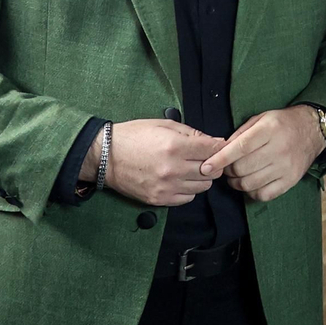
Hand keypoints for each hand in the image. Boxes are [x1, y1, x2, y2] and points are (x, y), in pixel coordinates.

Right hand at [97, 119, 222, 206]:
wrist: (105, 156)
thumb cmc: (134, 137)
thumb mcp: (163, 125)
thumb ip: (191, 133)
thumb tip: (214, 141)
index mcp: (174, 146)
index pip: (213, 150)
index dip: (220, 147)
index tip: (219, 146)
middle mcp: (173, 169)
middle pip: (212, 171)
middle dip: (212, 163)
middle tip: (204, 157)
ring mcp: (166, 186)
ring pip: (203, 186)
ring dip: (201, 177)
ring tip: (190, 168)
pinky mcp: (159, 199)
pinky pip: (188, 198)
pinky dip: (189, 189)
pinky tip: (180, 179)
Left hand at [200, 105, 325, 201]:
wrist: (312, 130)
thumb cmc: (282, 123)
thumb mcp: (260, 119)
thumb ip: (240, 134)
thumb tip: (219, 152)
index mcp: (269, 130)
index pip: (240, 148)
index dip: (220, 159)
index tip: (206, 167)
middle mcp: (279, 149)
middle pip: (242, 168)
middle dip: (228, 171)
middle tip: (227, 167)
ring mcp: (286, 167)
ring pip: (250, 184)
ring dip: (237, 183)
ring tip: (237, 176)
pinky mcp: (290, 180)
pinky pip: (264, 194)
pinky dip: (252, 192)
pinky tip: (251, 183)